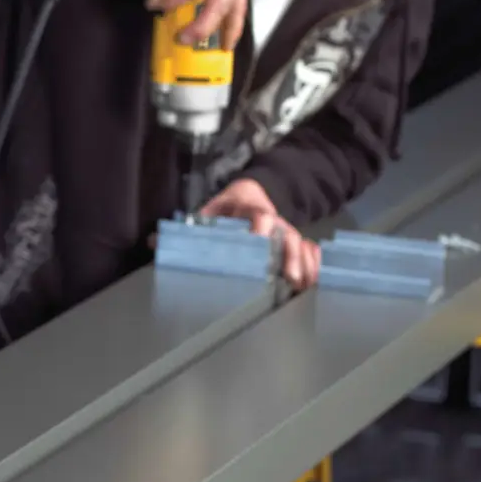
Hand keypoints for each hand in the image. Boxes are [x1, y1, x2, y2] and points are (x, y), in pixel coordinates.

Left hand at [200, 178, 319, 289]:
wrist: (250, 194)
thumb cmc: (228, 207)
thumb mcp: (211, 209)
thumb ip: (198, 223)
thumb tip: (167, 239)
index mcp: (250, 209)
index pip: (260, 214)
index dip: (261, 225)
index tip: (259, 239)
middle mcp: (274, 221)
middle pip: (288, 235)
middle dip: (291, 256)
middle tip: (290, 278)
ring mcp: (285, 231)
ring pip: (300, 245)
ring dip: (304, 265)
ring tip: (302, 287)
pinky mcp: (292, 242)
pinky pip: (308, 250)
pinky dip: (313, 265)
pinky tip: (313, 283)